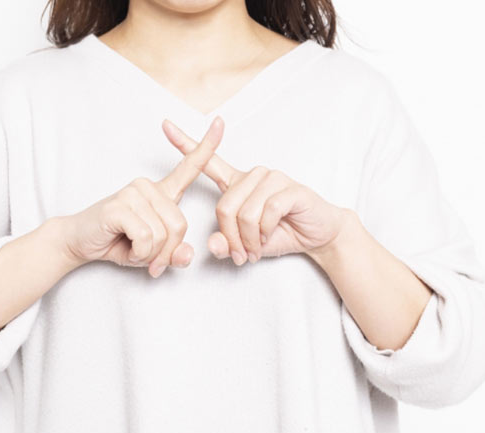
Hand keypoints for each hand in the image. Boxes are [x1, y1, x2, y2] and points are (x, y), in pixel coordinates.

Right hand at [56, 116, 224, 277]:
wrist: (79, 242)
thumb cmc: (117, 241)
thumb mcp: (152, 252)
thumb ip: (173, 253)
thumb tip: (187, 255)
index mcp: (161, 191)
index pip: (188, 166)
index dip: (207, 146)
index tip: (220, 122)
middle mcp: (148, 186)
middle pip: (179, 225)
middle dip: (166, 251)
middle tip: (148, 259)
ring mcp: (133, 193)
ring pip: (162, 234)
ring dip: (150, 254)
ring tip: (133, 250)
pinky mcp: (119, 206)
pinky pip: (145, 238)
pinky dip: (139, 253)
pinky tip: (126, 248)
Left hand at [161, 117, 349, 264]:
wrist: (319, 236)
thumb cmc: (282, 234)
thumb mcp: (247, 245)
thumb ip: (227, 244)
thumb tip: (213, 245)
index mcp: (238, 183)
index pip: (208, 161)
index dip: (186, 143)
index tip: (165, 126)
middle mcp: (253, 175)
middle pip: (225, 206)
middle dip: (231, 238)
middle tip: (241, 255)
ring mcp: (272, 178)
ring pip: (245, 212)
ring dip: (249, 239)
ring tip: (256, 249)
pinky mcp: (289, 188)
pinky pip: (266, 213)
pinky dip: (265, 233)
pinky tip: (271, 236)